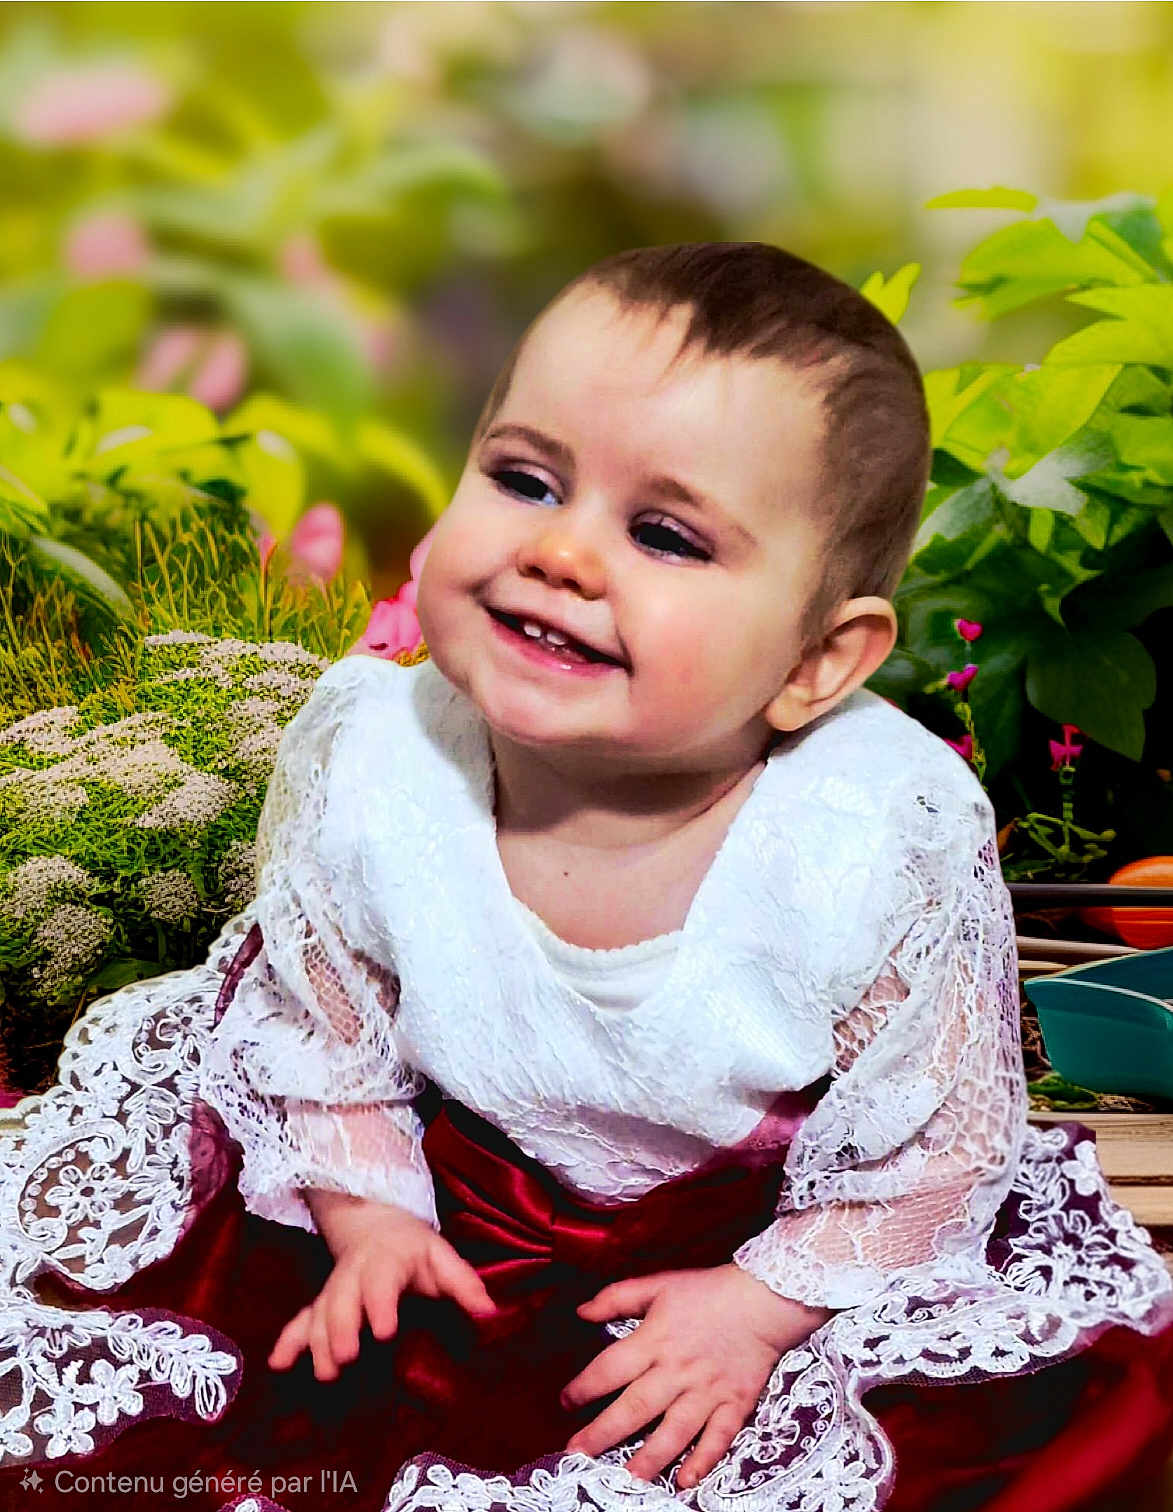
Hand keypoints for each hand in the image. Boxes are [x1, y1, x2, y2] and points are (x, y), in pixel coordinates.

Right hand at [268, 1201, 496, 1381]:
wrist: (374, 1223)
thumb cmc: (414, 1248)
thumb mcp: (441, 1255)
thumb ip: (464, 1283)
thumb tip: (490, 1312)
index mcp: (386, 1261)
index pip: (382, 1281)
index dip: (380, 1304)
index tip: (384, 1330)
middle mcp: (353, 1275)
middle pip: (342, 1300)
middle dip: (341, 1329)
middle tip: (346, 1358)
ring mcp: (333, 1290)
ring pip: (318, 1314)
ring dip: (317, 1343)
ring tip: (325, 1373)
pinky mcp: (320, 1303)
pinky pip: (300, 1319)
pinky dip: (288, 1341)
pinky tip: (277, 1363)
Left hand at [561, 1265, 831, 1487]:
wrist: (763, 1298)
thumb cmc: (706, 1291)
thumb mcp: (658, 1285)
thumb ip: (617, 1298)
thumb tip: (580, 1312)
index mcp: (656, 1340)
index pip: (610, 1368)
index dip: (583, 1387)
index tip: (565, 1402)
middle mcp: (678, 1371)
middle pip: (635, 1408)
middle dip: (602, 1434)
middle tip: (575, 1454)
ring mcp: (708, 1391)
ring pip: (674, 1432)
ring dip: (648, 1459)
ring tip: (625, 1480)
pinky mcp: (735, 1405)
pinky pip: (718, 1439)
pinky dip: (703, 1461)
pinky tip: (685, 1480)